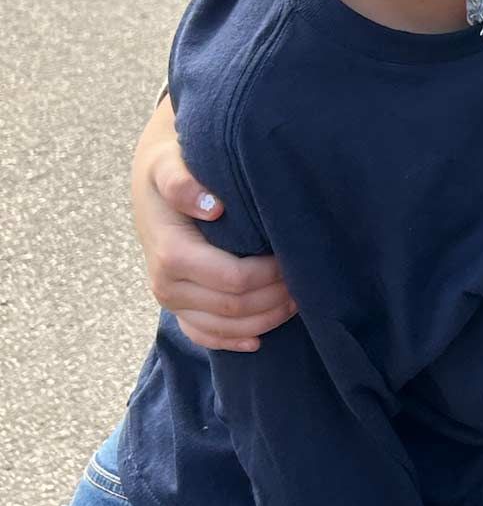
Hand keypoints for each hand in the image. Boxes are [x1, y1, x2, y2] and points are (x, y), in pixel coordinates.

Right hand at [132, 97, 295, 350]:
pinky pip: (205, 337)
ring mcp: (171, 302)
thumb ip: (182, 181)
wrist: (153, 187)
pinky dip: (235, 340)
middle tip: (307, 281)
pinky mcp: (178, 309)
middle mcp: (166, 284)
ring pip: (224, 328)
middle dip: (275, 297)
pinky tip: (260, 338)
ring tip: (297, 299)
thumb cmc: (169, 170)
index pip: (232, 279)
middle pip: (234, 307)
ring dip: (265, 319)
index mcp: (171, 253)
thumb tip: (211, 205)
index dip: (269, 275)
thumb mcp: (168, 164)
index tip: (293, 257)